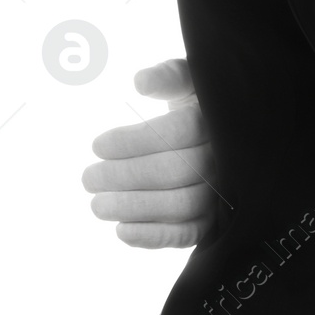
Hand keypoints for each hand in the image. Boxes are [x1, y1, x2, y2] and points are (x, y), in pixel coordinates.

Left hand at [84, 57, 217, 248]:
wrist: (223, 132)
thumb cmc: (197, 103)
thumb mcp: (186, 80)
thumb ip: (167, 76)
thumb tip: (141, 81)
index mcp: (218, 118)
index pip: (179, 131)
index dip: (134, 141)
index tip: (97, 145)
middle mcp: (226, 156)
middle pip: (176, 171)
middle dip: (124, 177)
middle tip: (88, 178)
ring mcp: (223, 190)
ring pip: (182, 205)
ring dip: (133, 208)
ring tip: (97, 205)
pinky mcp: (214, 219)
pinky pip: (190, 235)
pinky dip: (155, 237)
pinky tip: (121, 231)